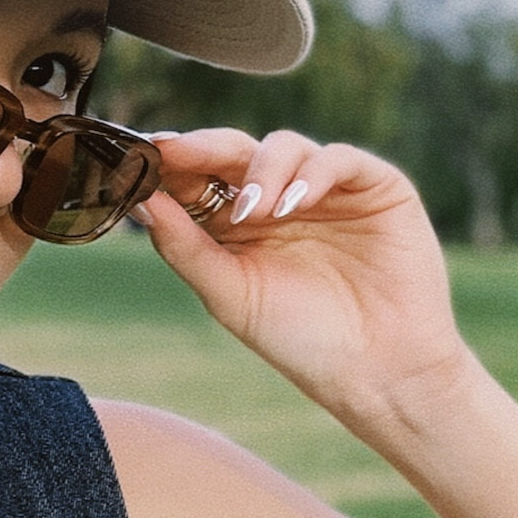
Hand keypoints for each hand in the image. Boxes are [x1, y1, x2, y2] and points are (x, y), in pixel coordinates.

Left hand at [135, 129, 471, 437]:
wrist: (378, 371)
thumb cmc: (301, 339)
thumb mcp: (229, 294)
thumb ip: (183, 246)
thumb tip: (139, 199)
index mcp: (239, 221)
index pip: (198, 176)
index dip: (172, 163)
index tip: (142, 155)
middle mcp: (280, 197)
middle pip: (234, 151)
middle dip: (203, 148)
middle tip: (175, 151)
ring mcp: (326, 189)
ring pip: (283, 145)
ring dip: (262, 171)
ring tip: (256, 213)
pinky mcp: (375, 186)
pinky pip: (338, 158)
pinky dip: (312, 173)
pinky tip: (296, 203)